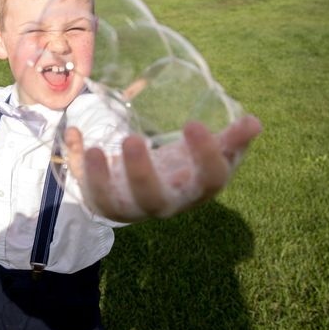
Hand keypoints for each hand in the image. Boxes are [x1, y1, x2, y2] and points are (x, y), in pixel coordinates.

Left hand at [65, 115, 261, 221]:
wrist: (150, 189)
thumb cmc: (183, 167)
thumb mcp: (208, 153)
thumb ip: (231, 140)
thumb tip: (254, 122)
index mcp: (195, 190)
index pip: (209, 182)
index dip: (206, 157)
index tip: (193, 123)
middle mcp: (163, 204)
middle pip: (153, 200)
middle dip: (141, 174)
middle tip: (132, 139)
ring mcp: (130, 207)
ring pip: (113, 205)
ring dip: (99, 179)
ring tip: (92, 149)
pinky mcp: (104, 201)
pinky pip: (86, 189)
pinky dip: (75, 164)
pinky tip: (73, 134)